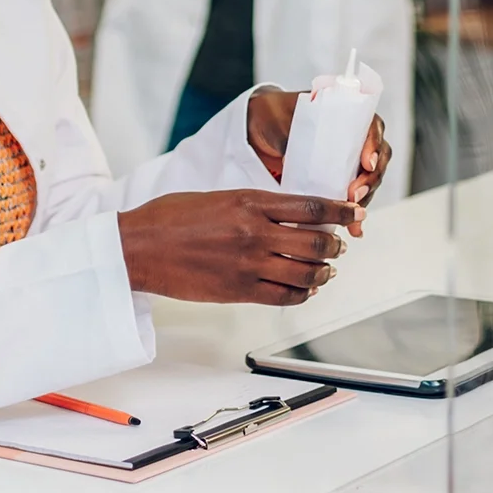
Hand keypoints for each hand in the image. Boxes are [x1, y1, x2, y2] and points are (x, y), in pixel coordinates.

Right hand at [115, 189, 356, 304]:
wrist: (138, 248)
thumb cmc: (172, 217)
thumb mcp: (220, 196)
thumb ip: (256, 204)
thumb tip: (290, 212)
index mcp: (251, 201)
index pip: (312, 207)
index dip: (340, 211)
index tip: (354, 213)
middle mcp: (255, 232)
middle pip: (317, 241)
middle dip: (336, 244)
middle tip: (341, 244)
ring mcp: (248, 264)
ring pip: (306, 272)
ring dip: (324, 271)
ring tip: (327, 269)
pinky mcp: (238, 291)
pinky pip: (284, 297)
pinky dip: (303, 294)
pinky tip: (307, 289)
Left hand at [247, 90, 391, 236]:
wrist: (260, 130)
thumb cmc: (273, 118)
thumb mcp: (281, 120)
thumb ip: (288, 137)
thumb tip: (289, 160)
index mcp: (346, 115)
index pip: (372, 129)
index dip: (375, 147)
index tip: (368, 163)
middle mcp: (351, 138)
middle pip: (376, 159)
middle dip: (370, 181)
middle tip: (355, 196)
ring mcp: (345, 161)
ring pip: (368, 181)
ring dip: (364, 200)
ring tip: (352, 220)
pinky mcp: (336, 181)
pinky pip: (352, 197)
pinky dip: (353, 214)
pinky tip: (353, 230)